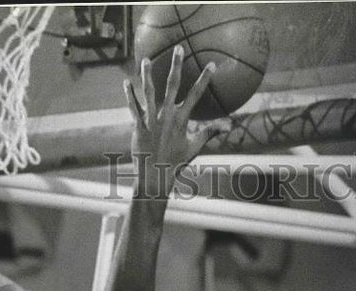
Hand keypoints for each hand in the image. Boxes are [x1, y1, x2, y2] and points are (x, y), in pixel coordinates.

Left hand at [124, 45, 230, 195]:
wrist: (156, 177)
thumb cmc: (176, 162)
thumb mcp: (195, 147)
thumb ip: (210, 132)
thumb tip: (229, 126)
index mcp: (182, 120)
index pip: (196, 96)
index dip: (205, 80)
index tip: (212, 65)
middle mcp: (167, 117)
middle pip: (172, 86)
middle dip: (176, 66)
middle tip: (178, 48)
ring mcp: (152, 121)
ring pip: (149, 93)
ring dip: (147, 75)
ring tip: (146, 60)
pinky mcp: (139, 127)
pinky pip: (133, 108)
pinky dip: (130, 95)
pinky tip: (126, 83)